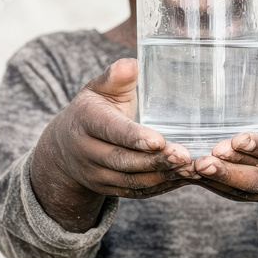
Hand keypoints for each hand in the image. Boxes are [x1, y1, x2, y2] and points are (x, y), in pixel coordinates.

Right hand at [30, 58, 195, 231]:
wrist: (66, 147)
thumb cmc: (94, 108)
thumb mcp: (100, 88)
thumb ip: (116, 76)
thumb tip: (132, 64)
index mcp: (86, 121)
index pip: (111, 130)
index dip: (134, 137)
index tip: (159, 140)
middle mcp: (87, 152)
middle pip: (123, 161)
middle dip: (155, 160)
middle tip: (184, 156)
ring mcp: (96, 175)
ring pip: (132, 181)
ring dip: (163, 177)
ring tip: (192, 169)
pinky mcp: (109, 190)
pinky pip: (137, 193)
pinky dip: (162, 188)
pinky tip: (184, 179)